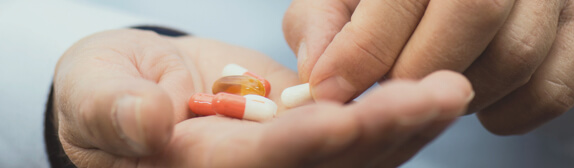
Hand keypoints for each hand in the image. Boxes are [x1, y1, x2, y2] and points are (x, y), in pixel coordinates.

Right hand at [53, 29, 472, 166]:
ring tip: (452, 90)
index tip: (348, 117)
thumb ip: (113, 110)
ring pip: (357, 153)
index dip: (306, 143)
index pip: (264, 162)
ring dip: (405, 121)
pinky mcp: (307, 132)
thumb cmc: (107, 91)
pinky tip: (431, 88)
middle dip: (384, 130)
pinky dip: (394, 110)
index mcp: (204, 167)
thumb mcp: (95, 95)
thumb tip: (147, 119)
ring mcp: (288, 153)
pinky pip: (358, 130)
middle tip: (441, 94)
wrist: (141, 86)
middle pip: (329, 163)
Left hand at [283, 0, 573, 134]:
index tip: (329, 90)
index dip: (363, 52)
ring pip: (516, 57)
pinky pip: (553, 90)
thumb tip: (320, 77)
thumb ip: (326, 20)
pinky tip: (477, 102)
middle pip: (472, 16)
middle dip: (415, 72)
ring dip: (460, 94)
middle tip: (385, 91)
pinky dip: (508, 114)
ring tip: (429, 87)